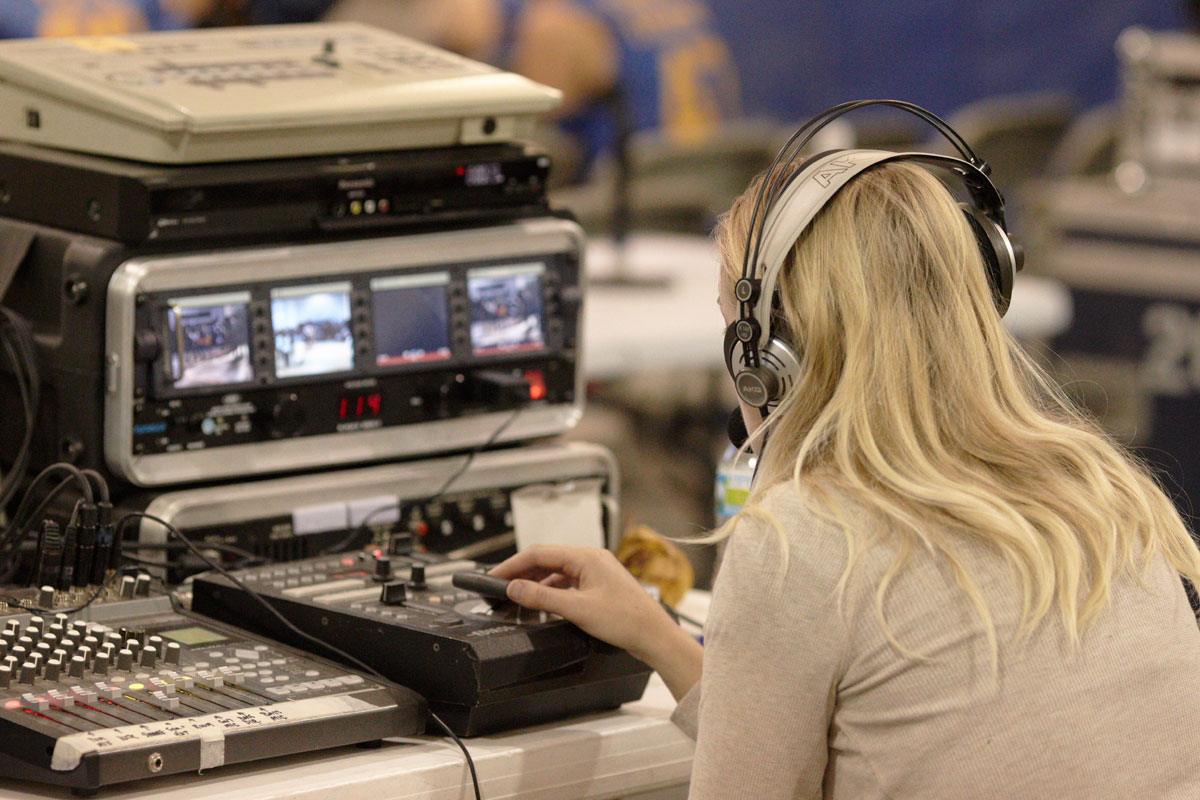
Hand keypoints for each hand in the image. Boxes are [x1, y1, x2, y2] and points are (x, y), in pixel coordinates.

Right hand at [488, 544, 674, 662]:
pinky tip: (543, 603)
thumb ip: (542, 598)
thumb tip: (514, 588)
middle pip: (547, 560)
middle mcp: (591, 559)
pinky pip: (568, 582)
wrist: (654, 635)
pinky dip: (551, 591)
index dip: (513, 564)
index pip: (539, 553)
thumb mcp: (577, 609)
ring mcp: (596, 572)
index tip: (494, 576)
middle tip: (500, 587)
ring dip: (536, 583)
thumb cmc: (625, 619)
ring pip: (557, 572)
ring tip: (518, 597)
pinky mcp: (599, 586)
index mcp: (586, 556)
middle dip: (522, 573)